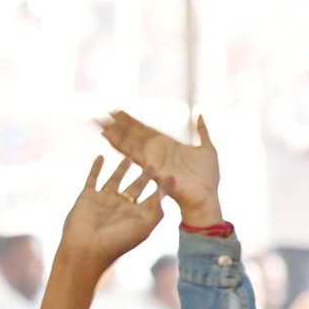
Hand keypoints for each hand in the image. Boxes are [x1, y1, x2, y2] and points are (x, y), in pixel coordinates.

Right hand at [59, 155, 164, 271]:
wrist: (86, 249)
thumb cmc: (117, 242)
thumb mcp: (144, 227)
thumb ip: (156, 209)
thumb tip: (165, 189)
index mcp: (136, 216)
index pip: (152, 198)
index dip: (162, 188)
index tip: (172, 175)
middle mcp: (121, 207)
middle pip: (135, 187)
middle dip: (144, 176)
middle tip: (152, 163)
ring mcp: (104, 201)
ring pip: (115, 180)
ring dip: (122, 169)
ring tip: (129, 157)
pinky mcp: (88, 196)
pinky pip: (93, 178)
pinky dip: (96, 168)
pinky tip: (101, 156)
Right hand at [99, 112, 221, 226]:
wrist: (205, 197)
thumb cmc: (208, 178)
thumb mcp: (208, 149)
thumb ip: (202, 131)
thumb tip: (200, 116)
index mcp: (167, 145)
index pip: (144, 129)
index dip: (130, 121)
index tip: (117, 111)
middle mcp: (156, 152)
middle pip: (132, 134)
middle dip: (118, 124)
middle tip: (103, 113)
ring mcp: (152, 159)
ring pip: (129, 142)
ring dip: (114, 132)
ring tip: (100, 122)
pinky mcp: (150, 167)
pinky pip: (132, 154)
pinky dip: (119, 144)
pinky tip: (107, 137)